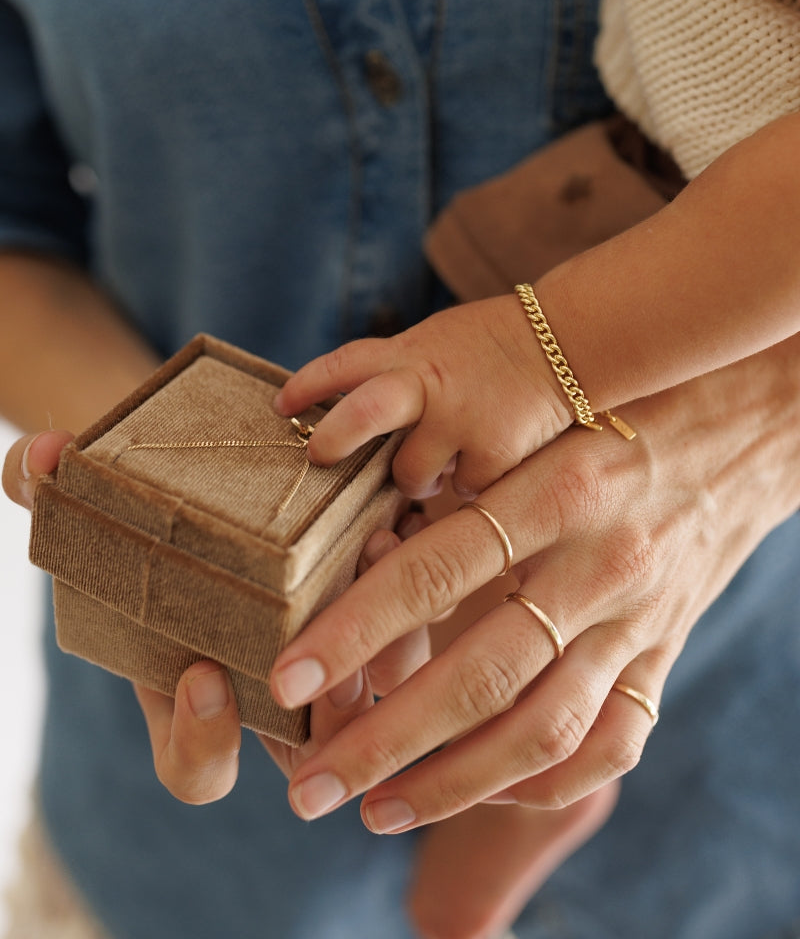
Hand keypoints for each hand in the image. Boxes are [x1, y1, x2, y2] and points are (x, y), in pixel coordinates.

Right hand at [3, 432, 430, 803]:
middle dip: (327, 720)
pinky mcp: (369, 594)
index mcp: (192, 695)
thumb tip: (39, 456)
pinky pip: (404, 619)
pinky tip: (395, 523)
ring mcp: (324, 651)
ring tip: (375, 571)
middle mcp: (265, 688)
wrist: (201, 473)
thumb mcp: (88, 496)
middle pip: (309, 750)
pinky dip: (410, 582)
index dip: (202, 742)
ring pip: (373, 690)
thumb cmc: (138, 508)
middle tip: (328, 669)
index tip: (203, 676)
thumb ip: (48, 486)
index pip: (197, 769)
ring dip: (386, 650)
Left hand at [268, 336, 799, 830]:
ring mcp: (638, 621)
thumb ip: (458, 492)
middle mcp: (599, 563)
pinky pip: (606, 746)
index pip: (436, 569)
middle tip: (309, 788)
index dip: (355, 628)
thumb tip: (354, 556)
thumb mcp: (534, 431)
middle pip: (482, 673)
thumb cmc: (608, 418)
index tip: (285, 675)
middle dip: (385, 739)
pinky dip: (537, 783)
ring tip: (375, 810)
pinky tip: (474, 792)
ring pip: (542, 729)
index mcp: (554, 490)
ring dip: (452, 783)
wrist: (737, 430)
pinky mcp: (662, 658)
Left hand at [274, 295, 571, 499]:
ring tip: (434, 471)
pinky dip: (467, 486)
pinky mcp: (494, 452)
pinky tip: (484, 465)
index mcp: (410, 354)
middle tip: (319, 457)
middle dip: (335, 438)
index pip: (347, 364)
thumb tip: (352, 418)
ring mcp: (461, 419)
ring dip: (416, 480)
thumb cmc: (491, 346)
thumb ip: (396, 372)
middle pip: (366, 411)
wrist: (566, 341)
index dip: (309, 384)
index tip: (281, 405)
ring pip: (411, 474)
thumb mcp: (435, 342)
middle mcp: (430, 384)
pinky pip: (463, 489)